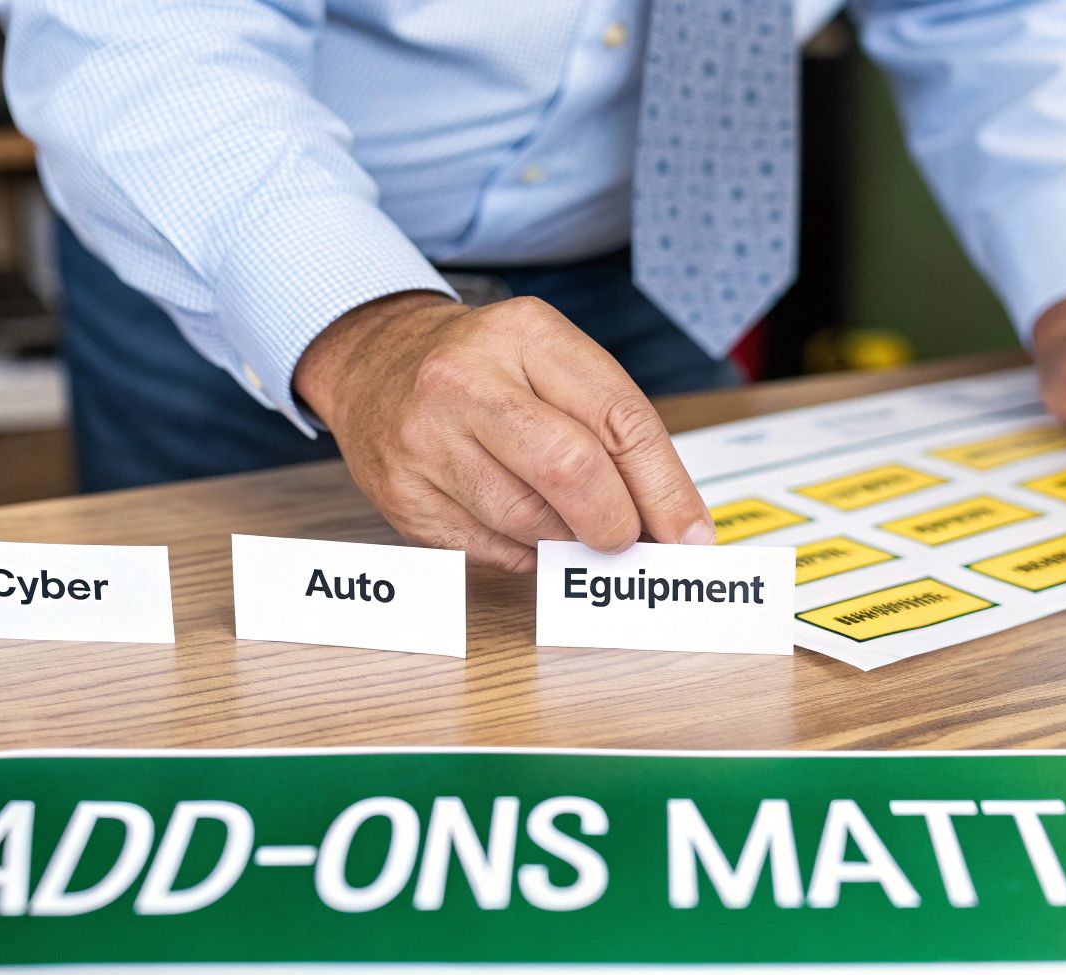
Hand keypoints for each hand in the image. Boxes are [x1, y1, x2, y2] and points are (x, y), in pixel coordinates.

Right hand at [294, 291, 715, 571]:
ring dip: (566, 537)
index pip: (618, 419)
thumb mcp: (552, 362)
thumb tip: (671, 524)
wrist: (375, 365)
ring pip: (530, 522)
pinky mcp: (403, 497)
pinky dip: (523, 550)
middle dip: (615, 522)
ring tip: (566, 519)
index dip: (665, 488)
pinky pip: (491, 550)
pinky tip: (518, 523)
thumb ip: (612, 431)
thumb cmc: (485, 369)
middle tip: (626, 538)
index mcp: (525, 335)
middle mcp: (466, 381)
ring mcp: (426, 440)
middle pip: (571, 471)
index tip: (690, 534)